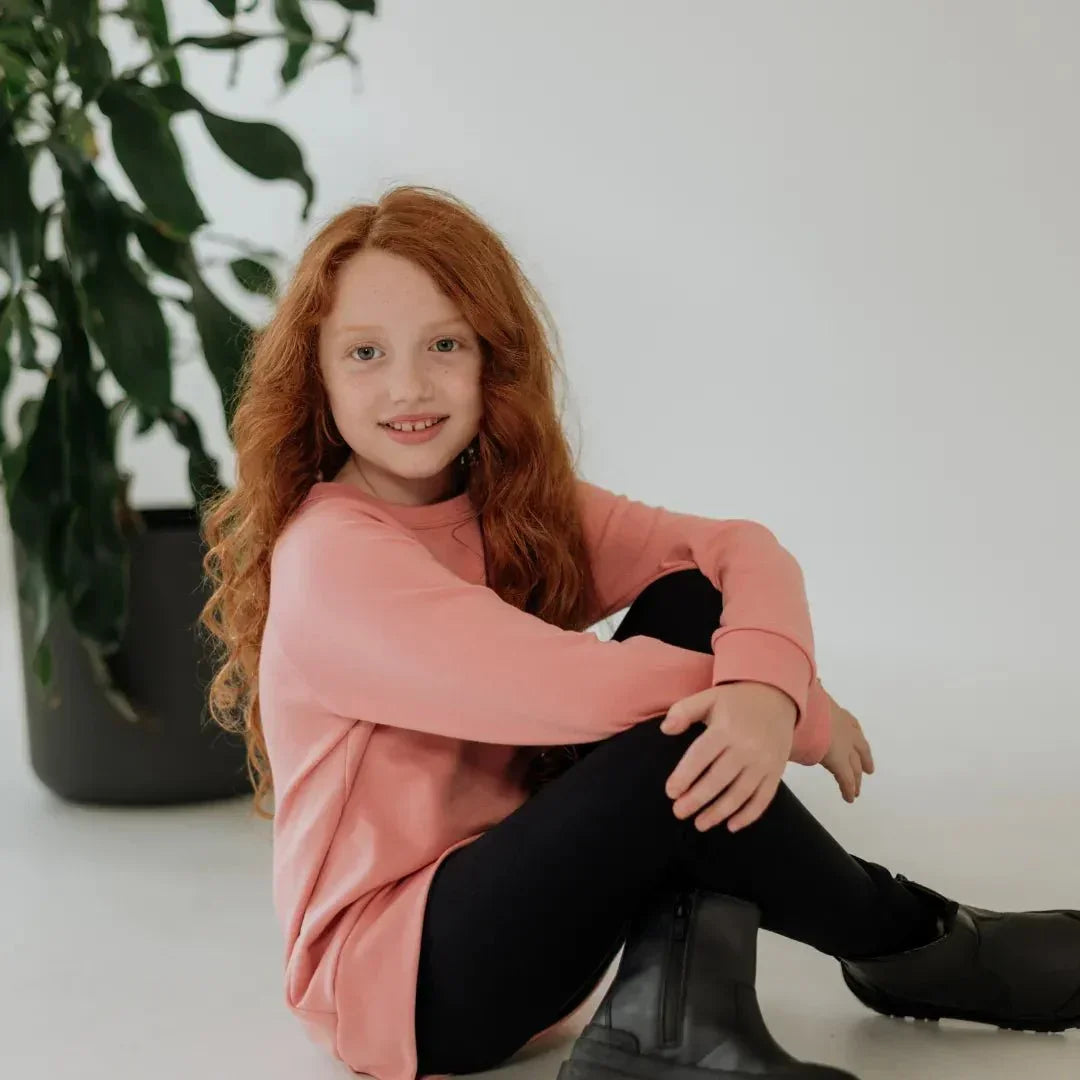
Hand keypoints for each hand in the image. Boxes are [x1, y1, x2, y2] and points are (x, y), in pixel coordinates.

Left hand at [659, 681, 796, 832]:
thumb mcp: (708, 697)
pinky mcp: (776, 771)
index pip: (701, 756)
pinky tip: (732, 826)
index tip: (670, 792)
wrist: (776, 697)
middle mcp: (747, 747)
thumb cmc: (735, 701)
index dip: (684, 776)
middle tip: (679, 812)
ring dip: (719, 812)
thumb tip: (665, 729)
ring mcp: (764, 761)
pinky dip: (749, 815)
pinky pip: (763, 798)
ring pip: (740, 793)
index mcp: (726, 729)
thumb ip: (684, 711)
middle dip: (697, 799)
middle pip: (718, 779)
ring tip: (700, 824)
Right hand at [818, 687, 874, 801]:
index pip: (850, 723)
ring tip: (858, 789)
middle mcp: (846, 730)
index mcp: (837, 712)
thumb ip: (812, 691)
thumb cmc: (803, 701)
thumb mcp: (808, 692)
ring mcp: (845, 747)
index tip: (857, 737)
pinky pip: (845, 780)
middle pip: (859, 748)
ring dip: (856, 777)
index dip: (854, 732)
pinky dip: (848, 789)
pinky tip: (850, 798)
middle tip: (868, 769)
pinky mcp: (840, 764)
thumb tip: (815, 683)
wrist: (808, 713)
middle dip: (863, 758)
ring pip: (854, 765)